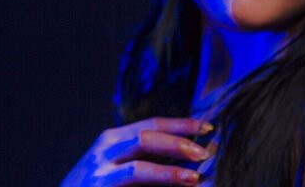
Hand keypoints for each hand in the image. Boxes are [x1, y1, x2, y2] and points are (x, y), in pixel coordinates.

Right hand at [60, 117, 213, 185]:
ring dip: (168, 173)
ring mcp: (99, 176)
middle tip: (204, 153)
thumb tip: (193, 151)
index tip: (208, 126)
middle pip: (146, 139)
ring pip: (138, 170)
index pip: (152, 124)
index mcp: (113, 139)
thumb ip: (146, 154)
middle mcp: (104, 152)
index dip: (181, 124)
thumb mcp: (117, 162)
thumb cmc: (96, 183)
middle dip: (177, 144)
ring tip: (193, 178)